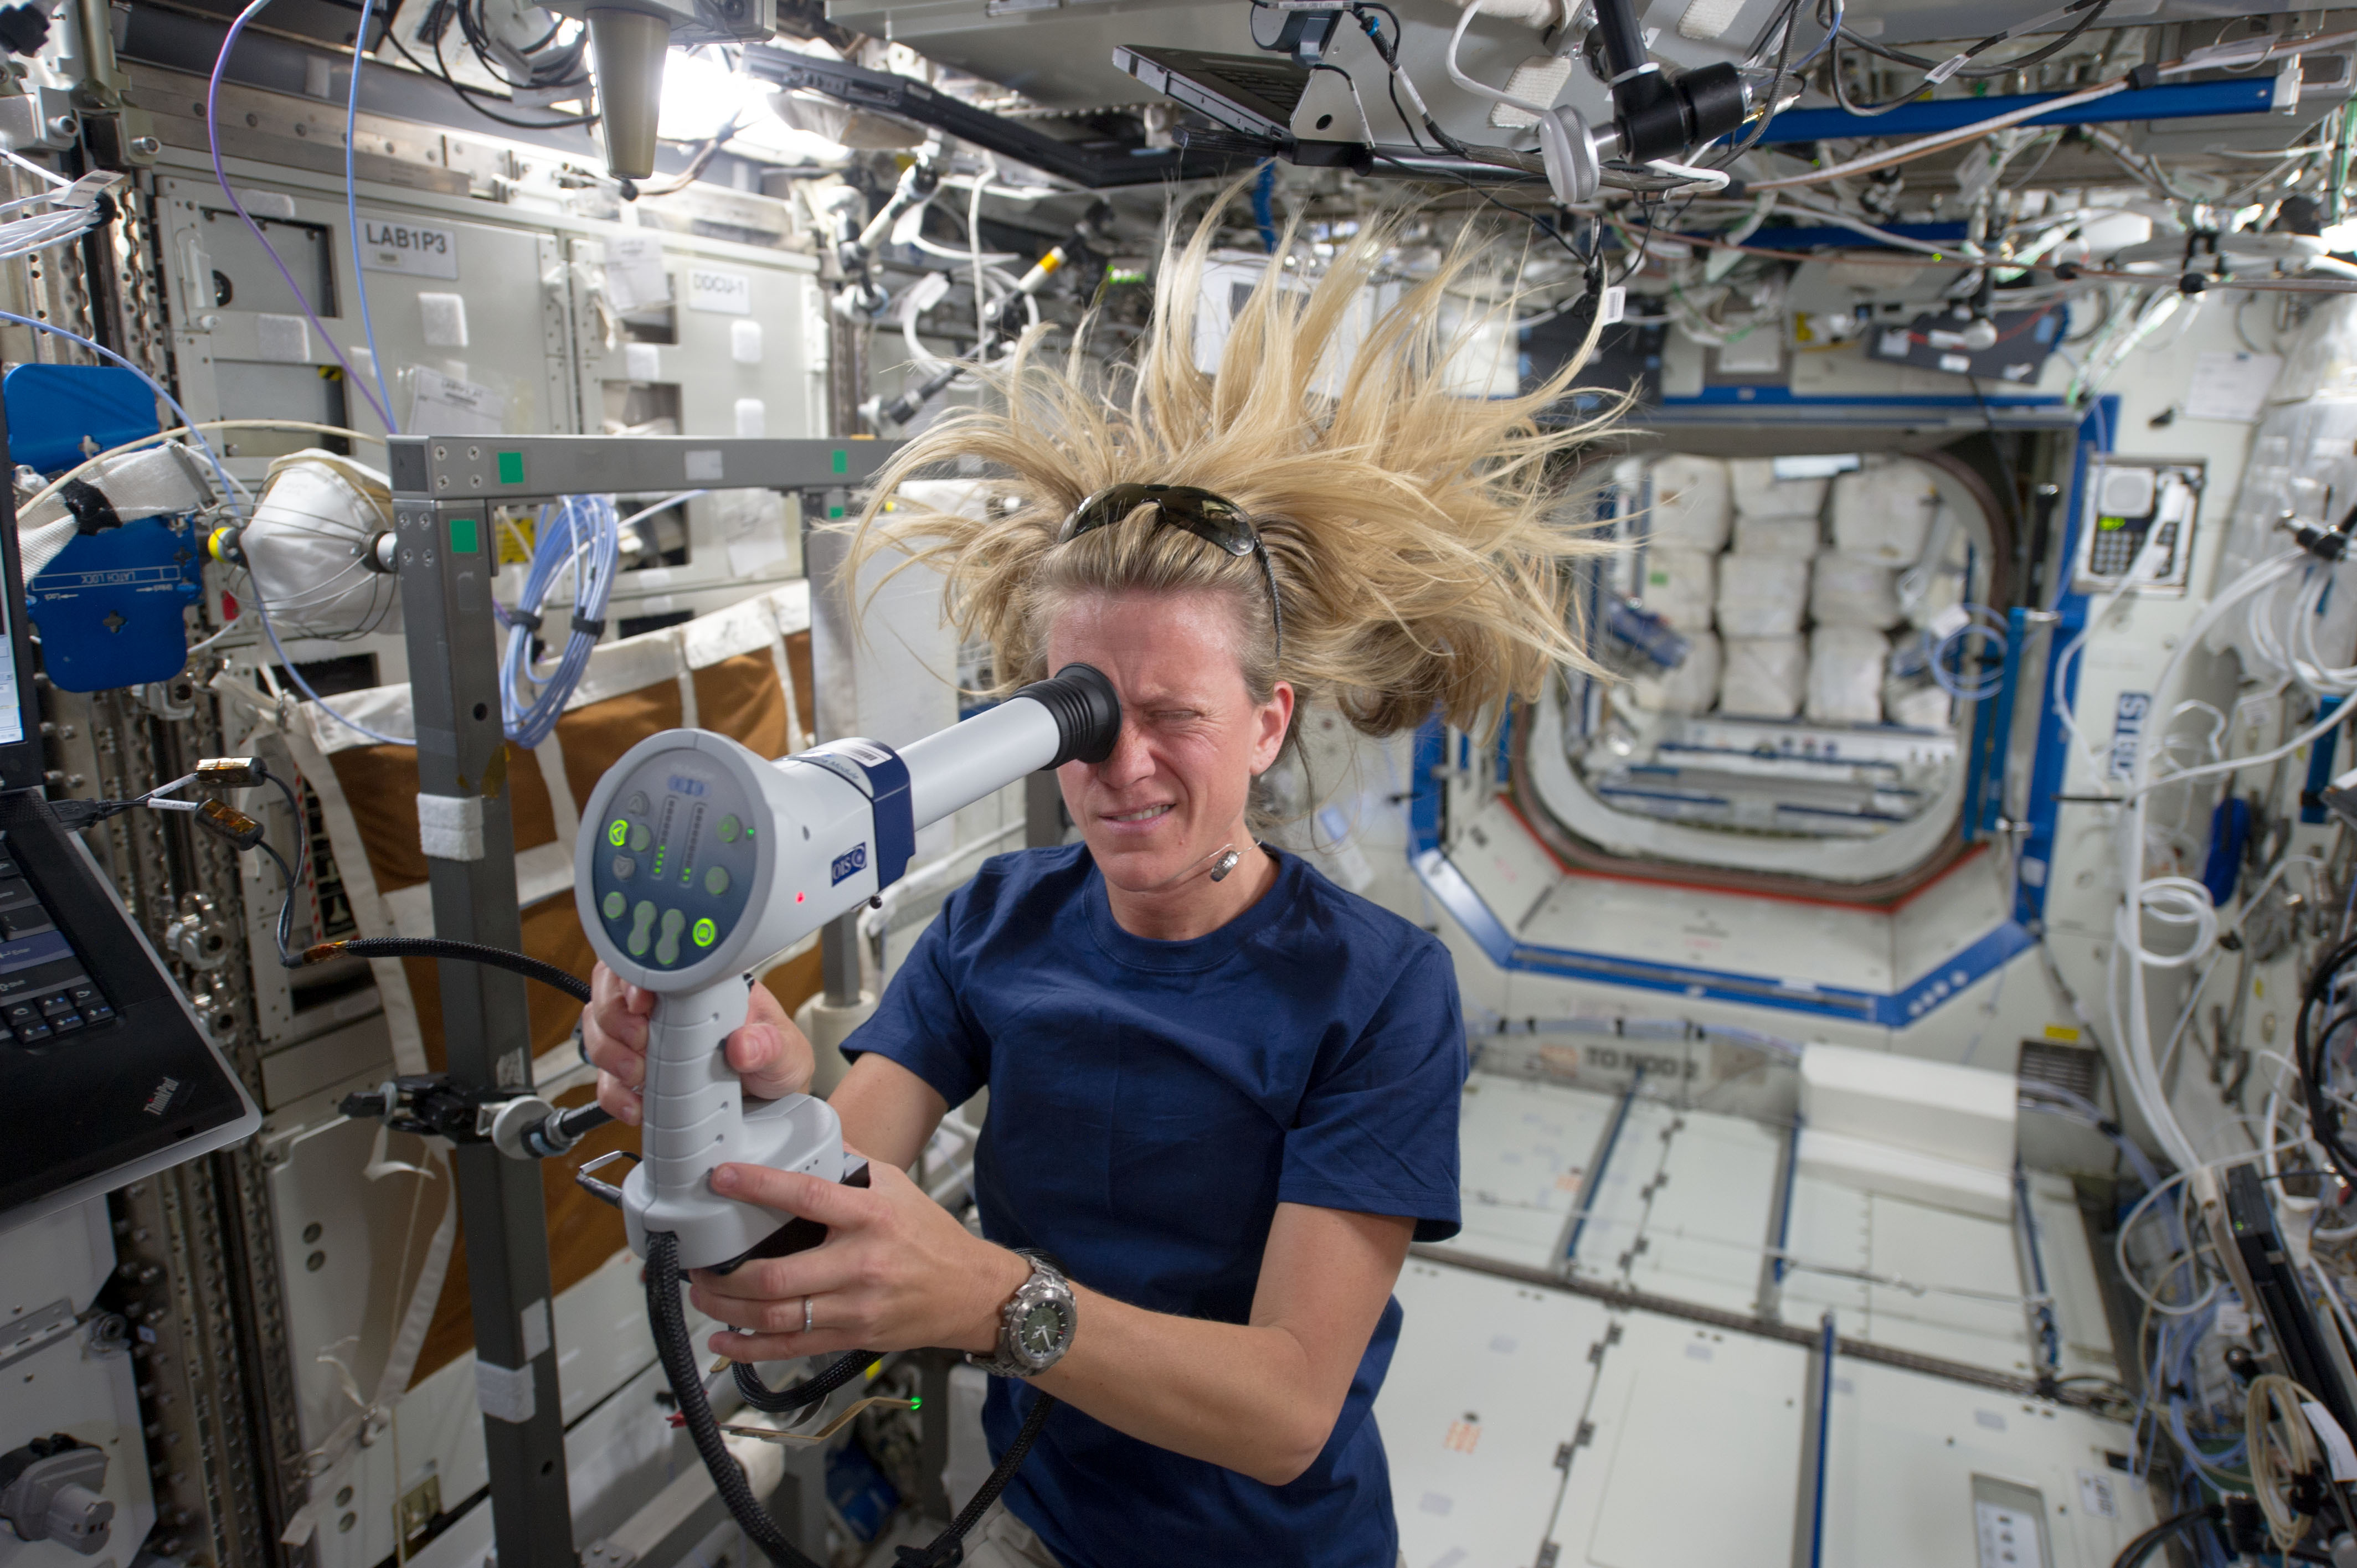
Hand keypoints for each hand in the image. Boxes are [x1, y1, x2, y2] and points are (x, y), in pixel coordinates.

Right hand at [583, 963, 812, 1126]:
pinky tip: (635, 1105)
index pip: (653, 964)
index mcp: (702, 986)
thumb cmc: (776, 1060)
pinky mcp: (638, 1075)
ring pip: (600, 1031)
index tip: (642, 1001)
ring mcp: (648, 1040)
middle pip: (611, 992)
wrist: (772, 1102)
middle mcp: (668, 1007)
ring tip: (638, 1075)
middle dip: (615, 1017)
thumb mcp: (784, 1051)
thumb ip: (768, 1046)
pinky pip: (606, 1079)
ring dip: (609, 1054)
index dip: (634, 977)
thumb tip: (743, 1045)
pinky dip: (613, 1093)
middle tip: (641, 1043)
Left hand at [687, 1155, 1029, 1361]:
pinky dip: (749, 1349)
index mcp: (870, 1217)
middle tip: (699, 1263)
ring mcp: (855, 1307)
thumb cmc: (930, 1237)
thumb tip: (809, 1138)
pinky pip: (790, 1349)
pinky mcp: (852, 1337)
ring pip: (775, 1317)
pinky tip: (723, 1341)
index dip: (759, 1185)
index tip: (722, 1176)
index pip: (807, 1196)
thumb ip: (851, 1163)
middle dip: (725, 1274)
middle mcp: (860, 1264)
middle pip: (776, 1276)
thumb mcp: (897, 1186)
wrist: (970, 1292)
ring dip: (727, 1310)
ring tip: (702, 1296)